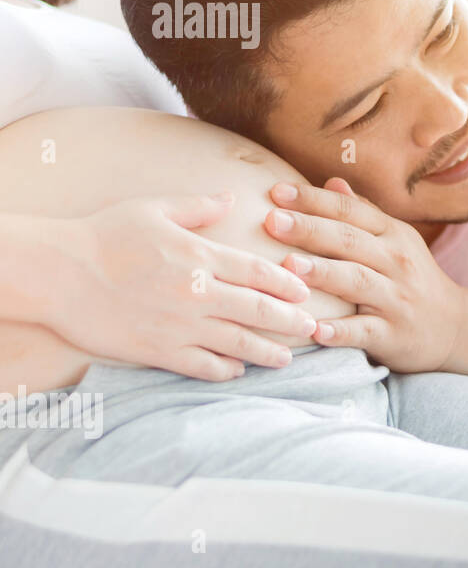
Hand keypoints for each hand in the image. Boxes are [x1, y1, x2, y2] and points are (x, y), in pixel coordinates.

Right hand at [52, 193, 318, 379]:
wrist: (56, 273)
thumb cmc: (103, 235)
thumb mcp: (153, 209)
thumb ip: (197, 207)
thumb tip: (229, 196)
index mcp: (200, 256)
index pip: (259, 272)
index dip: (287, 284)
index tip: (305, 291)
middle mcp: (197, 293)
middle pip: (259, 310)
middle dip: (290, 321)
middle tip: (312, 328)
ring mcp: (180, 325)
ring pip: (238, 344)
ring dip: (267, 352)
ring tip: (286, 358)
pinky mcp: (158, 350)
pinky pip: (202, 366)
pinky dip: (226, 370)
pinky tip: (238, 371)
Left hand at [266, 177, 464, 371]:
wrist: (456, 327)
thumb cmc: (414, 279)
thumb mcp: (396, 241)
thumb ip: (363, 213)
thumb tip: (331, 180)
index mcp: (393, 235)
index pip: (351, 211)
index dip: (314, 199)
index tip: (276, 192)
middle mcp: (396, 262)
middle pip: (350, 241)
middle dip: (310, 229)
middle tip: (272, 221)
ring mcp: (396, 299)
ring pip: (358, 281)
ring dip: (323, 273)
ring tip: (289, 266)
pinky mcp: (394, 334)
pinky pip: (365, 331)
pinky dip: (341, 331)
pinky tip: (316, 330)